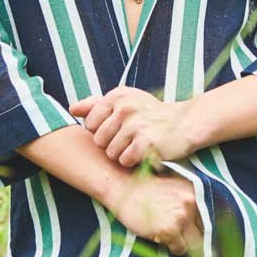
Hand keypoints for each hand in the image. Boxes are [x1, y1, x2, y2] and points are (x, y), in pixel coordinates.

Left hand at [70, 86, 196, 167]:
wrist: (185, 124)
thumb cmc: (150, 114)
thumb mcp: (124, 102)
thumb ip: (96, 104)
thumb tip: (71, 109)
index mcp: (118, 95)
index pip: (90, 124)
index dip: (101, 131)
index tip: (118, 127)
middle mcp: (126, 107)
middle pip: (98, 140)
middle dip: (111, 144)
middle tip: (130, 138)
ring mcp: (136, 125)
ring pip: (111, 152)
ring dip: (123, 154)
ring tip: (138, 144)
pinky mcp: (147, 143)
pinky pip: (125, 161)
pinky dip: (133, 161)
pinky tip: (145, 152)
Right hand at [106, 168, 204, 256]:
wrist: (123, 187)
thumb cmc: (145, 188)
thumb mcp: (173, 187)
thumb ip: (187, 201)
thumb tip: (202, 223)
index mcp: (194, 191)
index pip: (208, 217)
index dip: (201, 227)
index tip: (196, 233)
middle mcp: (192, 203)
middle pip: (204, 231)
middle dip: (193, 236)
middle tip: (181, 237)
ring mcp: (181, 216)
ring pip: (194, 242)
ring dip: (183, 242)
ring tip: (170, 236)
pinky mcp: (169, 230)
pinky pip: (180, 248)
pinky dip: (172, 247)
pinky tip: (161, 237)